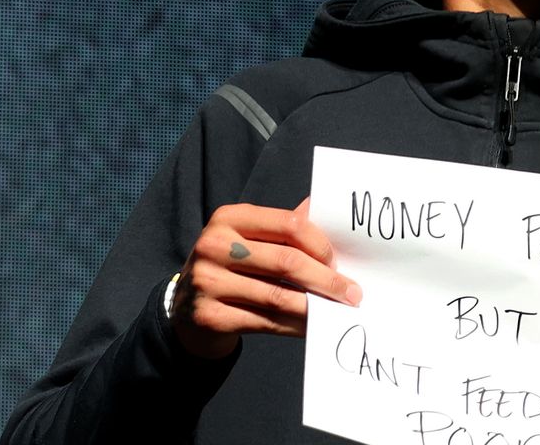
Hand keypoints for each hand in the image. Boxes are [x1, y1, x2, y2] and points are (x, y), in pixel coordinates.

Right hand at [169, 198, 361, 358]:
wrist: (186, 309)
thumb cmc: (232, 266)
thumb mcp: (250, 238)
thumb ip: (285, 227)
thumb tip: (328, 211)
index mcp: (229, 217)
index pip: (289, 224)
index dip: (320, 245)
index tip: (338, 262)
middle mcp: (214, 245)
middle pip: (287, 262)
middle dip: (327, 280)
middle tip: (353, 294)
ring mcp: (208, 281)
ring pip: (279, 296)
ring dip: (315, 307)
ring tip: (338, 311)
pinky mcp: (210, 315)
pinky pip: (266, 321)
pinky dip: (296, 326)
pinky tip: (312, 327)